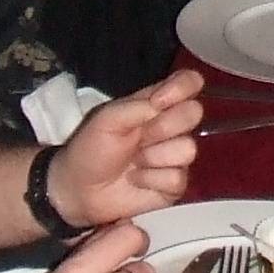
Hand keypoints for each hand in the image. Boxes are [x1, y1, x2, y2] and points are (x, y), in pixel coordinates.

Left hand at [50, 71, 203, 229]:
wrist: (79, 189)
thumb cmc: (92, 147)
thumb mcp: (107, 119)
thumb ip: (137, 106)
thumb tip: (164, 104)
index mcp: (157, 103)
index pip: (189, 83)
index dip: (183, 88)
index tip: (159, 102)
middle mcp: (172, 127)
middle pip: (194, 113)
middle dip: (162, 127)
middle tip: (137, 138)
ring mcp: (176, 156)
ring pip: (187, 149)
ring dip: (153, 158)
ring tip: (133, 162)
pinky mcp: (175, 184)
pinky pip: (178, 178)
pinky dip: (151, 180)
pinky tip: (136, 180)